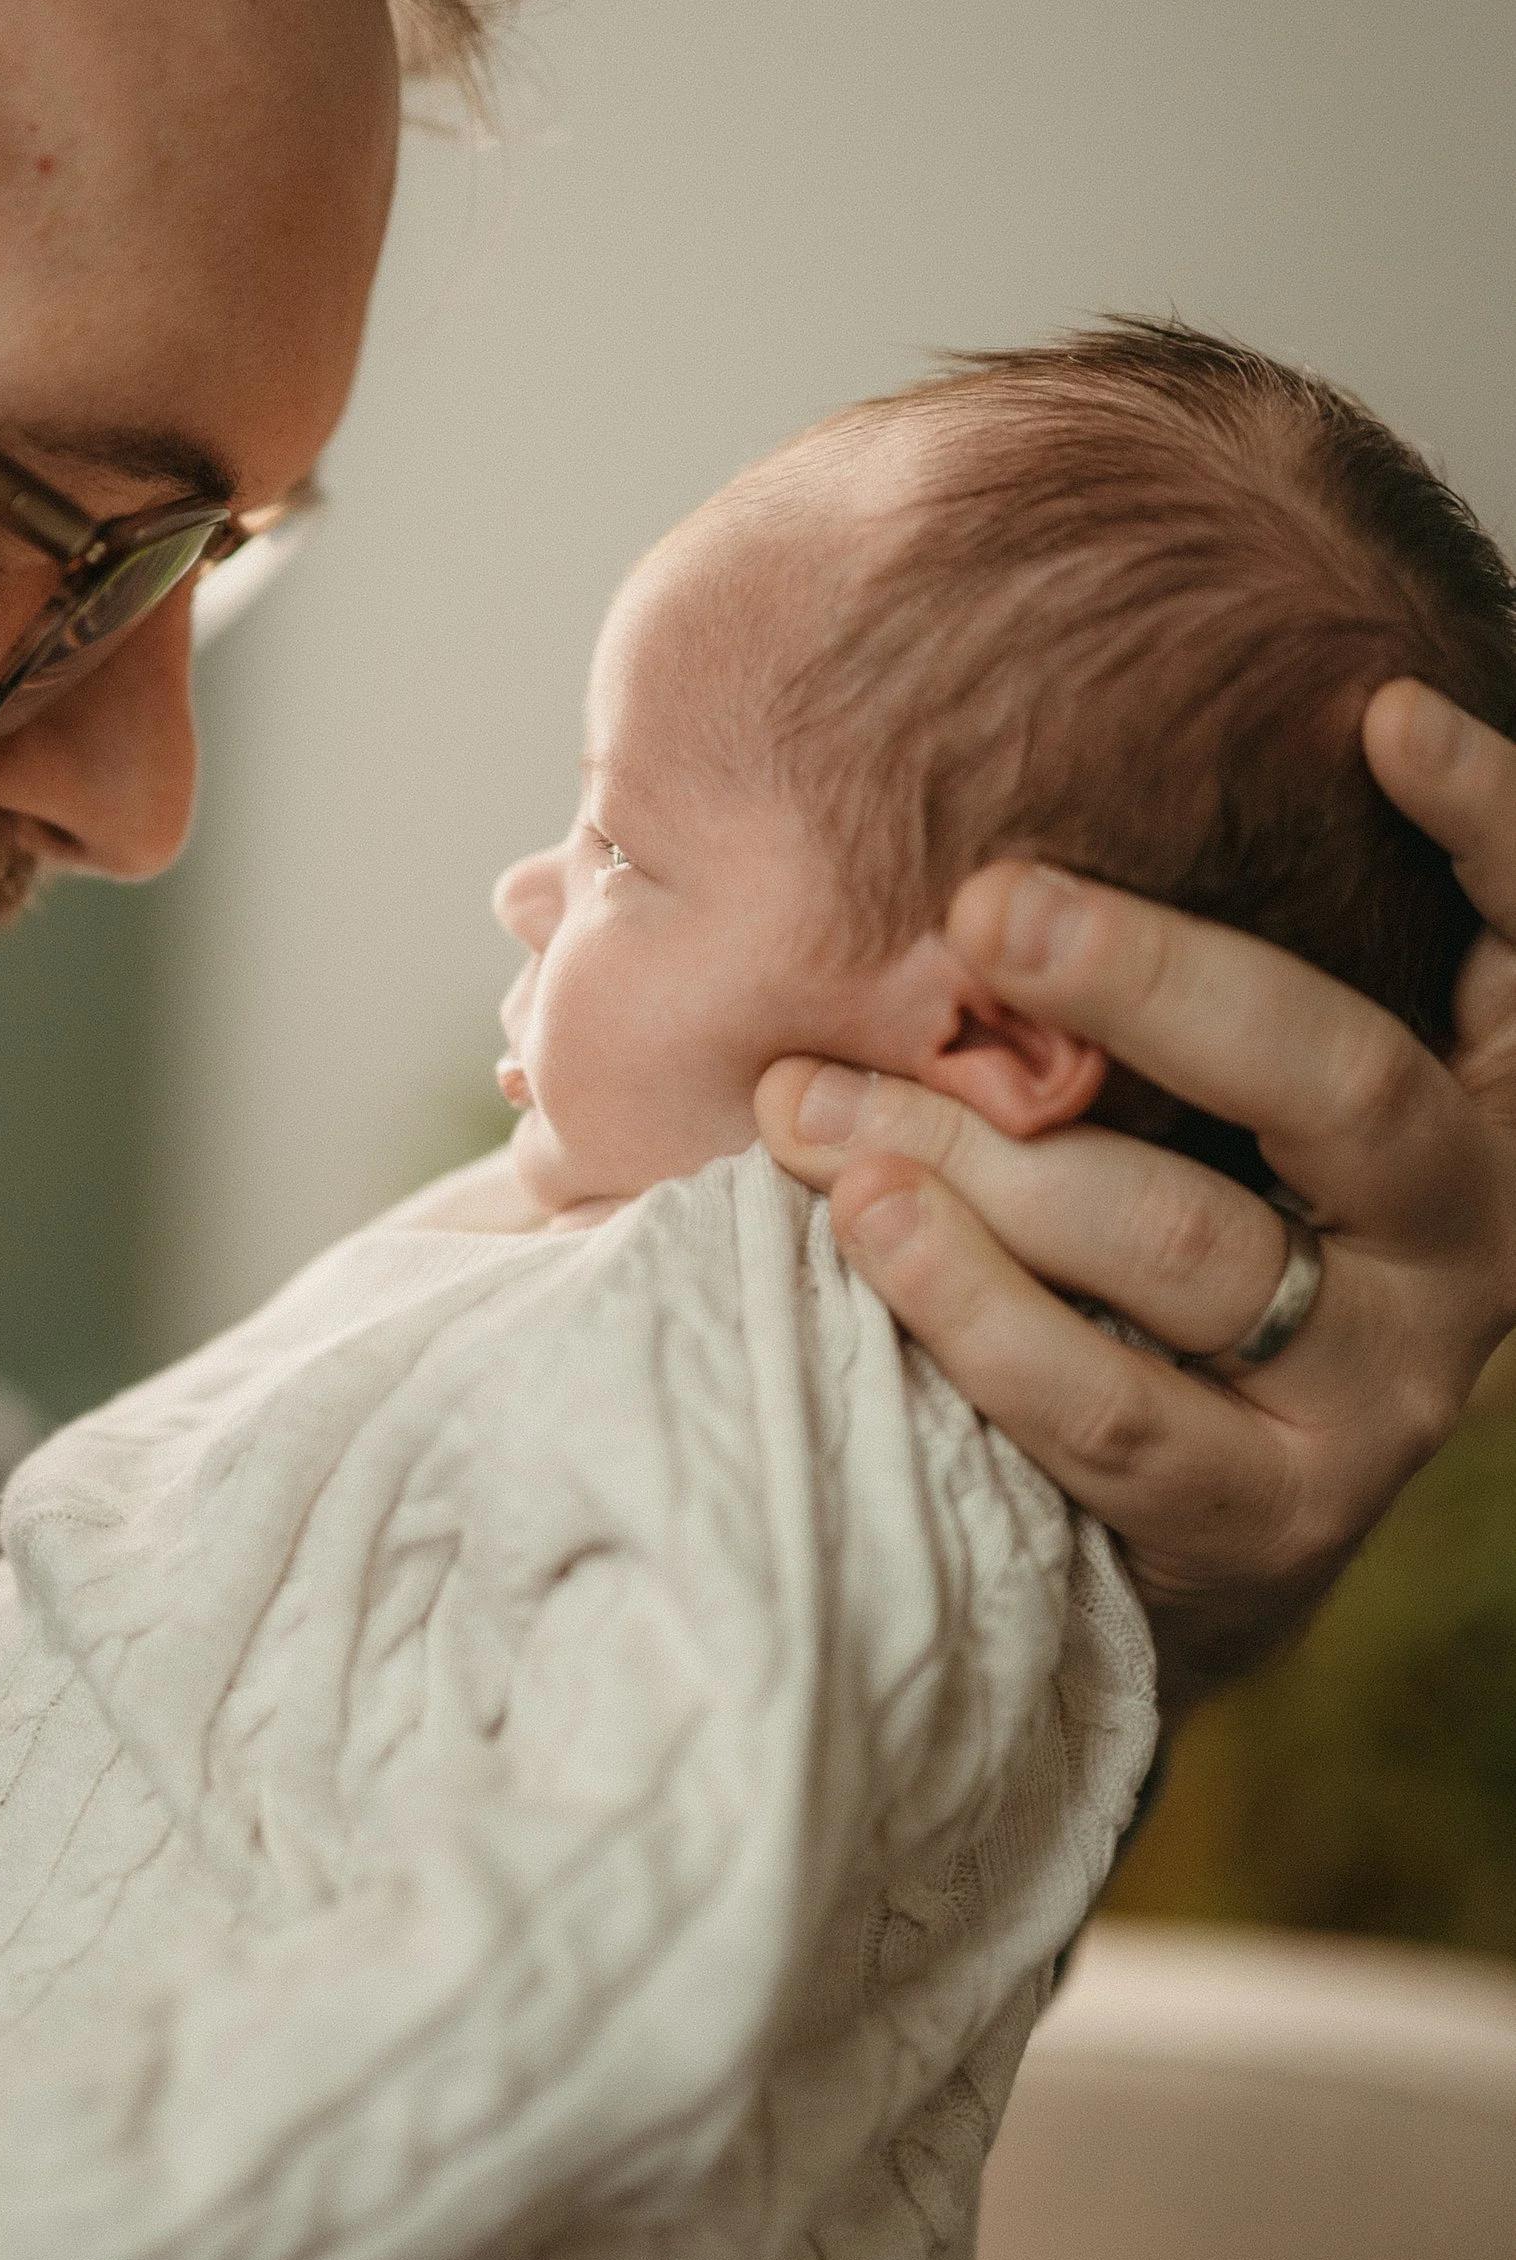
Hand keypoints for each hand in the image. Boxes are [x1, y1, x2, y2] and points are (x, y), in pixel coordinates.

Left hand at [754, 678, 1515, 1711]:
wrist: (1166, 1544)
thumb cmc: (1158, 1263)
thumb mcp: (1211, 1112)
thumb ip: (1180, 998)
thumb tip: (996, 832)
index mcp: (1476, 1109)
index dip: (1483, 825)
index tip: (1379, 715)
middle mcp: (1463, 1237)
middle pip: (1337, 1081)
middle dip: (1150, 980)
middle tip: (984, 907)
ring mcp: (1381, 1386)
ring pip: (1185, 1241)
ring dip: (978, 1154)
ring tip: (810, 1100)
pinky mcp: (1269, 1514)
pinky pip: (1104, 1405)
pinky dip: (972, 1307)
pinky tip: (872, 1221)